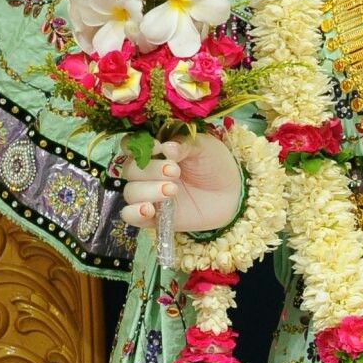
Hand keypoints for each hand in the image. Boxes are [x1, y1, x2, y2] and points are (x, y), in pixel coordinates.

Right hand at [119, 131, 243, 232]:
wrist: (232, 194)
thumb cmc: (215, 165)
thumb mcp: (204, 147)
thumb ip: (184, 145)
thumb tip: (166, 148)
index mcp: (155, 151)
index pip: (130, 146)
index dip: (137, 146)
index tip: (158, 148)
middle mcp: (147, 172)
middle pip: (130, 170)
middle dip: (150, 170)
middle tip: (174, 171)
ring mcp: (149, 195)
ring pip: (130, 192)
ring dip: (147, 191)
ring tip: (172, 190)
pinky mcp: (153, 217)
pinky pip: (130, 216)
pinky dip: (134, 213)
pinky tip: (148, 210)